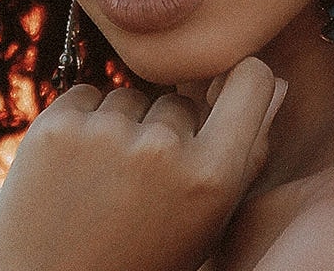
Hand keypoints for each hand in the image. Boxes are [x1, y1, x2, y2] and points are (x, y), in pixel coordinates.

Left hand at [0, 56, 286, 270]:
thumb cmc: (142, 260)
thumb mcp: (207, 224)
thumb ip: (247, 156)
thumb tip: (276, 83)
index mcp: (212, 177)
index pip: (252, 80)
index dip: (241, 81)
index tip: (222, 94)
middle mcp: (162, 148)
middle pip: (178, 102)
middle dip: (165, 131)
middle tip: (141, 187)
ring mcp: (106, 134)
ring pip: (130, 98)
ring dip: (122, 128)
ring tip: (104, 185)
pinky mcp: (56, 127)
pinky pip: (86, 96)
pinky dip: (82, 124)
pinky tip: (74, 172)